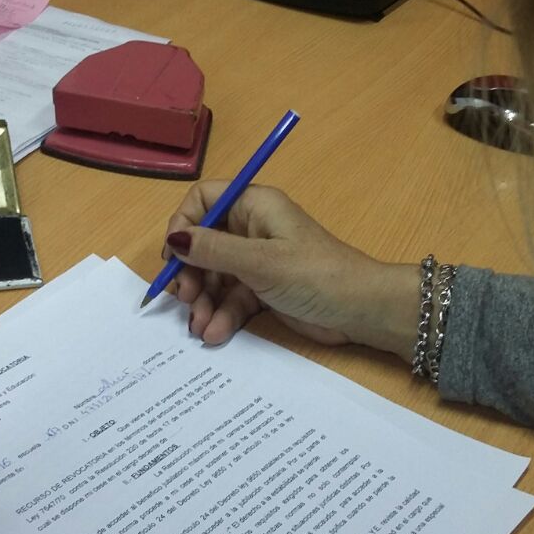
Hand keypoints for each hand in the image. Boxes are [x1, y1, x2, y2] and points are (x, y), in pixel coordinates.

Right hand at [162, 182, 417, 358]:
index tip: (174, 255)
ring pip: (215, 276)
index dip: (184, 225)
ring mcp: (257, 261)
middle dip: (191, 274)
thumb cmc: (315, 275)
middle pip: (204, 244)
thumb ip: (213, 250)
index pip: (204, 200)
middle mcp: (252, 229)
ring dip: (203, 301)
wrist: (360, 311)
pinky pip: (232, 298)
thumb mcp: (260, 262)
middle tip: (185, 299)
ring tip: (200, 327)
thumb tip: (172, 240)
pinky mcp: (263, 290)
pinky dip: (221, 315)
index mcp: (254, 206)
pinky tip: (215, 333)